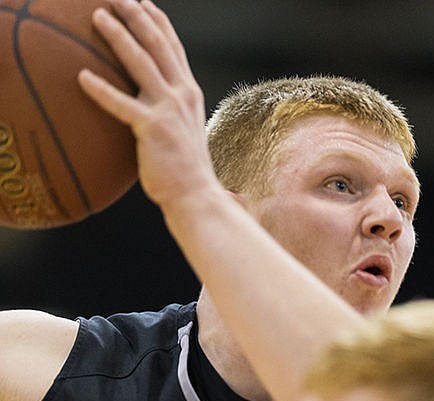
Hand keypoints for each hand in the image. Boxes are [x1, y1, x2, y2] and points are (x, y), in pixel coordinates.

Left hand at [78, 0, 216, 210]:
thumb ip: (172, 112)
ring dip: (118, 35)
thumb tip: (153, 108)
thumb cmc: (186, 170)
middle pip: (157, 44)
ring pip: (140, 62)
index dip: (158, 21)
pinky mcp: (152, 128)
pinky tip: (82, 77)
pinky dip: (100, 89)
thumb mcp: (185, 132)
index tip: (143, 2)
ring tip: (98, 17)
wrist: (196, 195)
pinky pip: (121, 104)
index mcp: (190, 93)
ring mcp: (168, 109)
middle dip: (136, 15)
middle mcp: (182, 94)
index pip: (174, 48)